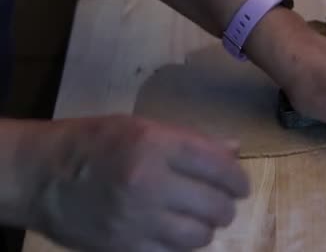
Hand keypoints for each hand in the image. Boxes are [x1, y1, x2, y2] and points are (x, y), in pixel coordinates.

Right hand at [28, 116, 248, 251]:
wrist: (42, 175)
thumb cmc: (96, 143)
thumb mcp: (143, 127)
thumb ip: (192, 141)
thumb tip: (234, 150)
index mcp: (156, 145)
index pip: (219, 166)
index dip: (238, 179)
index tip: (240, 186)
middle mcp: (150, 182)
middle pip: (215, 205)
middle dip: (227, 206)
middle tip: (222, 204)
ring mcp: (136, 219)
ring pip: (199, 236)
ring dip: (207, 228)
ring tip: (200, 219)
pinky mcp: (125, 247)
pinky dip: (182, 245)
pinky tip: (176, 233)